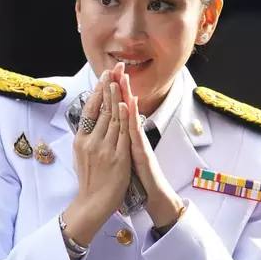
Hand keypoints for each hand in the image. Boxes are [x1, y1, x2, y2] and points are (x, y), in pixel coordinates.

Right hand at [63, 68, 131, 245]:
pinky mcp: (118, 157)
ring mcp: (104, 149)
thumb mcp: (81, 154)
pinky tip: (127, 104)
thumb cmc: (89, 179)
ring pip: (113, 118)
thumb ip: (87, 136)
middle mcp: (91, 141)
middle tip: (114, 69)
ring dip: (117, 97)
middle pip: (102, 109)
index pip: (90, 109)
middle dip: (109, 87)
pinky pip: (123, 133)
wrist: (93, 203)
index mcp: (81, 140)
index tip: (104, 75)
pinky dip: (125, 118)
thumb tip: (89, 119)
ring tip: (120, 80)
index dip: (98, 91)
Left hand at [113, 68, 183, 227]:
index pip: (117, 108)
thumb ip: (118, 138)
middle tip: (118, 67)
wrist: (152, 192)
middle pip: (125, 106)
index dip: (113, 91)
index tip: (108, 74)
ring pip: (131, 115)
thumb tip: (110, 126)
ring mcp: (138, 141)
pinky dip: (133, 117)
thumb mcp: (123, 152)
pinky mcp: (142, 150)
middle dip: (121, 86)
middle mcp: (132, 134)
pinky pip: (136, 132)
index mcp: (124, 134)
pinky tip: (132, 105)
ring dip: (127, 95)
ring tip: (124, 78)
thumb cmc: (137, 174)